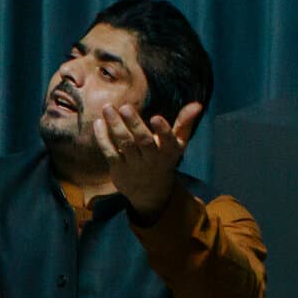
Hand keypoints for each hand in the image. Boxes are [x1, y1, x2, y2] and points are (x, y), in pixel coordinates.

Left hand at [93, 100, 202, 219]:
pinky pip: (110, 152)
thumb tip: (197, 105)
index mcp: (169, 151)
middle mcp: (152, 159)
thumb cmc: (165, 159)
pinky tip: (99, 122)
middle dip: (134, 124)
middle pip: (143, 141)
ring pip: (125, 144)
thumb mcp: (178, 144)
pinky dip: (103, 138)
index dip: (163, 130)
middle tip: (125, 107)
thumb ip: (185, 123)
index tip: (156, 117)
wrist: (150, 193)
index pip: (168, 141)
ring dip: (115, 126)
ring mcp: (134, 164)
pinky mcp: (118, 168)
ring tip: (108, 108)